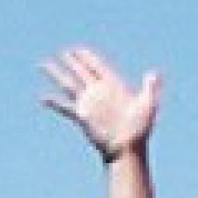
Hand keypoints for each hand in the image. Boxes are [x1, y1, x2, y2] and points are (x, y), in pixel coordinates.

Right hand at [40, 46, 161, 163]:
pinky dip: (53, 102)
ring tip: (44, 65)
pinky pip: (64, 106)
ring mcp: (89, 104)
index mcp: (113, 86)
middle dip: (72, 62)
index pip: (97, 66)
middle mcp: (99, 92)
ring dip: (56, 74)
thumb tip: (154, 73)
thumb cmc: (140, 129)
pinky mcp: (81, 116)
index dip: (87, 57)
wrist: (127, 148)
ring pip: (69, 84)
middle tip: (62, 52)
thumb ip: (150, 88)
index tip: (77, 48)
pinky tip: (42, 97)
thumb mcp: (147, 106)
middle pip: (81, 72)